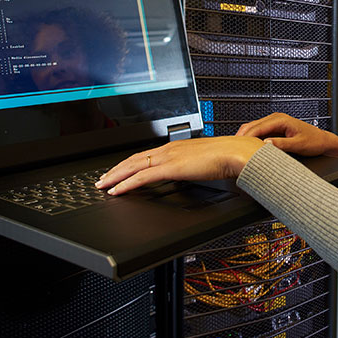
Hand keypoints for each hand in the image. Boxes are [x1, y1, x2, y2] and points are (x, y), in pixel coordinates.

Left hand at [95, 136, 263, 195]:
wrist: (236, 152)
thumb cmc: (227, 157)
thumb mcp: (205, 161)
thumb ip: (194, 165)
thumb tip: (193, 172)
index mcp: (177, 146)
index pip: (147, 154)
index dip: (130, 163)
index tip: (120, 169)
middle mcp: (169, 149)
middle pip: (135, 159)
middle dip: (116, 169)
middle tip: (102, 179)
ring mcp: (168, 157)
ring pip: (133, 166)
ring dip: (115, 176)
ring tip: (103, 185)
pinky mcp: (170, 167)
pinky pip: (142, 177)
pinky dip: (126, 184)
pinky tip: (117, 190)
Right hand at [236, 113, 337, 157]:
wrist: (323, 141)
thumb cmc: (313, 141)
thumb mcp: (298, 144)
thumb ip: (282, 144)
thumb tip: (266, 145)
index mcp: (280, 119)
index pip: (258, 127)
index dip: (247, 136)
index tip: (237, 144)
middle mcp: (276, 118)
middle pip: (253, 126)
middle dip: (242, 135)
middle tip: (231, 146)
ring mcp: (275, 122)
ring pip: (255, 128)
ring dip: (246, 137)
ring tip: (236, 147)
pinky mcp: (275, 128)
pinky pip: (260, 132)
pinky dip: (252, 138)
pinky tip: (248, 146)